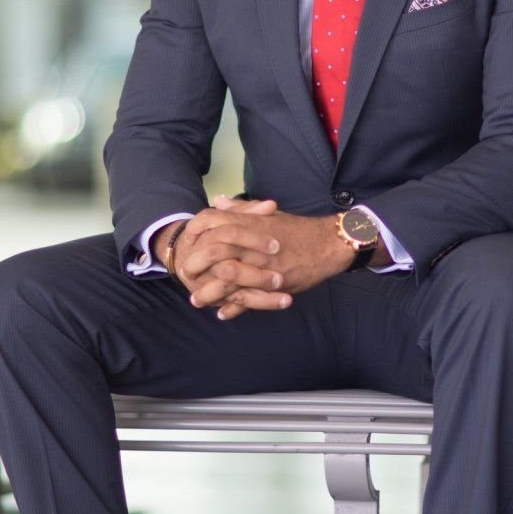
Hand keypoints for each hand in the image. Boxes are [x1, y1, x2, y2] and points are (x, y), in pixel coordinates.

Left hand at [177, 195, 354, 319]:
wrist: (327, 243)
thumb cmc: (297, 230)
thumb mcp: (268, 215)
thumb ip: (240, 210)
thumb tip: (217, 201)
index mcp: (250, 222)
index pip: (212, 220)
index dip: (195, 230)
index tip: (188, 241)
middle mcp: (253, 242)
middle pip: (213, 250)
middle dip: (195, 263)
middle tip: (185, 273)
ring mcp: (263, 263)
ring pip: (226, 277)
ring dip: (208, 291)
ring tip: (196, 300)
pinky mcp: (274, 282)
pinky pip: (248, 297)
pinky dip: (233, 307)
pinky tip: (222, 313)